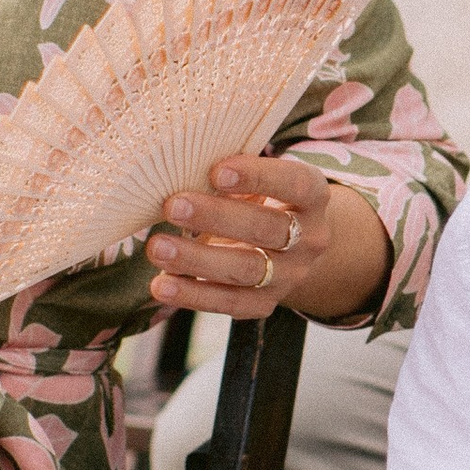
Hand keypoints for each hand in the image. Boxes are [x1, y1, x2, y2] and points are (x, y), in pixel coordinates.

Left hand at [147, 148, 391, 326]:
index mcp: (312, 196)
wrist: (291, 249)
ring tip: (157, 248)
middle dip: (216, 217)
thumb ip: (230, 175)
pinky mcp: (266, 303)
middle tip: (173, 206)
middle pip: (266, 229)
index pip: (294, 184)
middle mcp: (309, 238)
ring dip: (197, 259)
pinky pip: (230, 303)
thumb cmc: (261, 199)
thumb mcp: (258, 181)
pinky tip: (162, 285)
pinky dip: (193, 296)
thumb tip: (174, 166)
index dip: (257, 176)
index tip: (216, 170)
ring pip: (246, 269)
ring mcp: (290, 275)